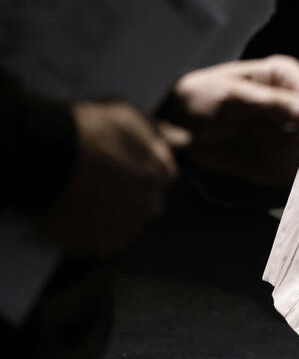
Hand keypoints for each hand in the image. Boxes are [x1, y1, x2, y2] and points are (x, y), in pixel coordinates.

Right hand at [42, 102, 176, 255]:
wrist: (50, 156)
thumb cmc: (89, 130)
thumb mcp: (128, 117)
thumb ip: (159, 132)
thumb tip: (185, 139)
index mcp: (162, 174)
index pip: (163, 178)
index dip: (140, 172)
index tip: (119, 169)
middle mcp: (151, 204)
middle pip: (146, 206)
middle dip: (130, 198)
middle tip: (100, 187)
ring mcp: (126, 228)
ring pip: (124, 227)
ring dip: (111, 219)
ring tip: (84, 203)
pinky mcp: (100, 246)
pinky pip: (99, 245)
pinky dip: (89, 236)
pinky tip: (74, 219)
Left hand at [164, 56, 298, 186]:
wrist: (169, 126)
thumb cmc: (198, 98)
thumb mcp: (232, 97)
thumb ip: (272, 105)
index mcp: (285, 77)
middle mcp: (293, 103)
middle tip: (296, 150)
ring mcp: (286, 132)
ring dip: (298, 158)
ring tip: (272, 158)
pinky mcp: (276, 157)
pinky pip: (292, 170)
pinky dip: (282, 172)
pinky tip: (260, 166)